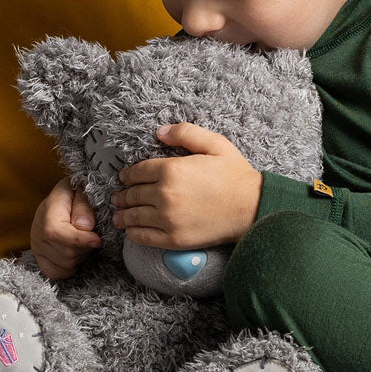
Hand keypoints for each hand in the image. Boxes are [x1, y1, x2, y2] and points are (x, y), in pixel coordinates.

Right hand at [30, 177, 101, 279]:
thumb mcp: (82, 190)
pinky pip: (55, 273)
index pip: (54, 232)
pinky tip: (76, 254)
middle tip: (91, 236)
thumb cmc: (76, 194)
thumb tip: (85, 225)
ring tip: (83, 242)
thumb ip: (83, 205)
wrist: (66, 199)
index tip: (96, 239)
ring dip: (80, 256)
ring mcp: (37, 246)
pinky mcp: (40, 258)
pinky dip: (70, 267)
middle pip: (64, 252)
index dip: (78, 240)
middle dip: (85, 248)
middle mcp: (37, 229)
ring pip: (63, 265)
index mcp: (47, 209)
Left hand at [111, 123, 262, 249]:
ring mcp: (168, 219)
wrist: (252, 209)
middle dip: (123, 195)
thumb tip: (160, 132)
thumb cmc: (235, 176)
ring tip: (118, 215)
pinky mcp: (174, 239)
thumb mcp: (215, 144)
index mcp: (172, 170)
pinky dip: (133, 234)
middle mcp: (165, 195)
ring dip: (123, 215)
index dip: (128, 174)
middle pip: (133, 194)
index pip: (138, 172)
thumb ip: (186, 133)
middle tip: (118, 197)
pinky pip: (144, 237)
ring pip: (134, 217)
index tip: (125, 178)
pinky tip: (131, 231)